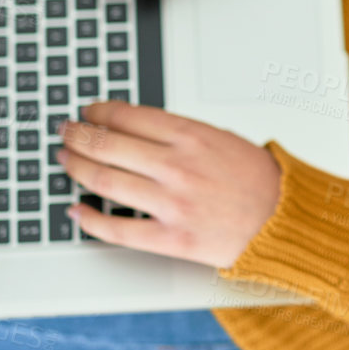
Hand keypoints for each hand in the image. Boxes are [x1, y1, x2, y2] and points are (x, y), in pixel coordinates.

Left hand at [57, 100, 281, 269]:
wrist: (284, 222)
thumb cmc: (258, 181)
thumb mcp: (222, 139)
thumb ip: (180, 134)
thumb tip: (138, 129)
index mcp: (191, 136)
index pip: (128, 116)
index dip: (99, 112)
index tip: (88, 112)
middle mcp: (177, 166)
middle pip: (108, 144)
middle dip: (78, 135)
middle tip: (65, 132)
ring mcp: (171, 203)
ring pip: (105, 181)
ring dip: (76, 167)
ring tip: (65, 161)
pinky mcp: (171, 238)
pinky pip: (117, 229)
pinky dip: (89, 219)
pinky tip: (75, 210)